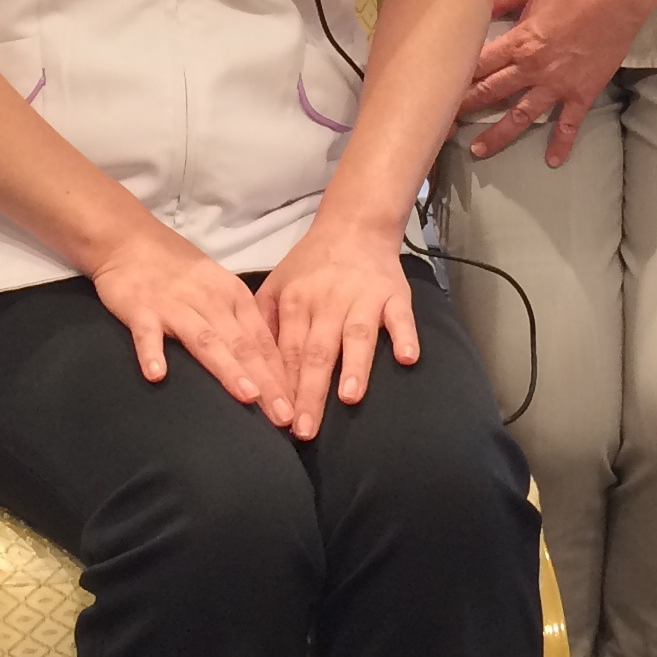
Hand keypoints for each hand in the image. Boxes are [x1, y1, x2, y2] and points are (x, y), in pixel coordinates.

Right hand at [91, 224, 294, 424]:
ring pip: (206, 340)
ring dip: (228, 368)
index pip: (263, 341)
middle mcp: (210, 301)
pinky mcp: (140, 309)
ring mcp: (174, 305)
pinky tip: (157, 375)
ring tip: (247, 397)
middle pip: (242, 346)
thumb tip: (267, 368)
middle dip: (266, 382)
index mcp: (233, 297)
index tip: (298, 407)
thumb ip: (238, 324)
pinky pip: (147, 333)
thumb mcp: (217, 289)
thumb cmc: (178, 270)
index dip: (282, 375)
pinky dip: (152, 352)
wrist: (128, 239)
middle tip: (284, 416)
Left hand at [255, 219, 418, 438]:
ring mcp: (362, 297)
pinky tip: (407, 357)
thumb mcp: (277, 284)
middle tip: (305, 431)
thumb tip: (249, 367)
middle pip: (317, 351)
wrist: (354, 225)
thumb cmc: (311, 264)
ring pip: (356, 335)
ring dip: (354, 365)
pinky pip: (400, 316)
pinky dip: (405, 335)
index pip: (287, 352)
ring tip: (350, 397)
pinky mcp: (394, 294)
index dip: (282, 387)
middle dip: (310, 392)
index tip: (278, 423)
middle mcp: (327, 301)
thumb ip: (263, 323)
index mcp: (295, 301)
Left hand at [458, 0, 643, 164]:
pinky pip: (569, 123)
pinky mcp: (581, 93)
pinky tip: (552, 161)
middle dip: (466, 108)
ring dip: (499, 134)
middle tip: (444, 124)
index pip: (479, 65)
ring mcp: (557, 85)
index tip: (439, 89)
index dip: (457, 77)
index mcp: (518, 43)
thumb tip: (477, 4)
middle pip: (492, 92)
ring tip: (479, 150)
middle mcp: (532, 69)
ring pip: (522, 115)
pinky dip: (561, 143)